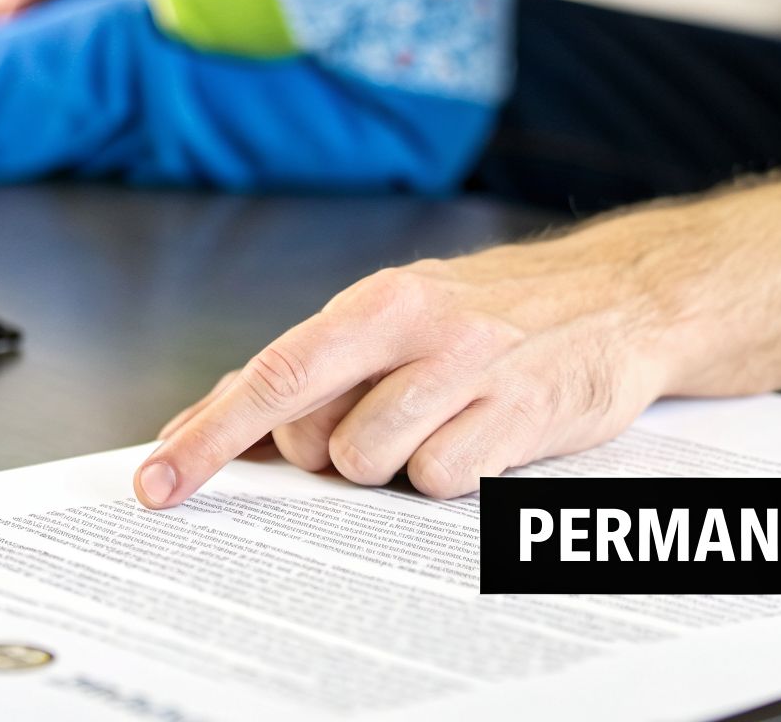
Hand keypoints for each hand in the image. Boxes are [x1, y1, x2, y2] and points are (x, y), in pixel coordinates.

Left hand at [134, 215, 709, 506]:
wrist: (624, 298)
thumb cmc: (495, 313)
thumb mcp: (400, 313)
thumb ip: (315, 362)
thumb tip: (210, 413)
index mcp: (378, 299)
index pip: (270, 374)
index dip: (206, 436)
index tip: (157, 483)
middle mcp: (419, 330)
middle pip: (311, 432)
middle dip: (320, 451)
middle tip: (375, 417)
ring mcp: (471, 374)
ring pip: (370, 464)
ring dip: (389, 463)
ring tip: (436, 424)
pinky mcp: (519, 419)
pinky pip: (439, 482)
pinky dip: (448, 476)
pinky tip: (480, 438)